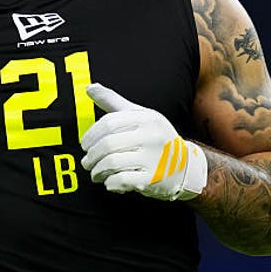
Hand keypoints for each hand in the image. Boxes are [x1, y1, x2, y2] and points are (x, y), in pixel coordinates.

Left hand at [79, 83, 206, 200]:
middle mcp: (151, 136)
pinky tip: (110, 182)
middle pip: (108, 144)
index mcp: (146, 119)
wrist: (185, 166)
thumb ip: (114, 103)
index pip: (109, 123)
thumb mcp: (140, 116)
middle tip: (87, 162)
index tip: (85, 145)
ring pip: (112, 163)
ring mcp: (153, 159)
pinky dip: (110, 183)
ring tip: (96, 173)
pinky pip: (121, 180)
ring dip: (97, 171)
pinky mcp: (152, 179)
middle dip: (92, 156)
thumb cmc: (156, 138)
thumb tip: (90, 88)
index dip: (91, 135)